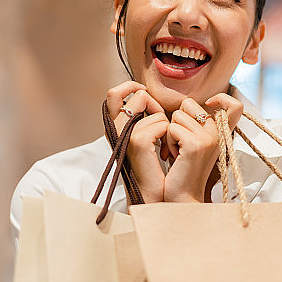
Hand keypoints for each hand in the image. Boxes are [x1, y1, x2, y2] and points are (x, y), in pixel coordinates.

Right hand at [106, 81, 167, 202]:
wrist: (151, 193)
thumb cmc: (151, 166)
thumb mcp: (142, 137)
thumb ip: (139, 117)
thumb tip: (146, 95)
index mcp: (113, 125)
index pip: (114, 93)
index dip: (132, 87)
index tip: (145, 94)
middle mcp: (114, 127)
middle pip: (137, 95)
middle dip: (154, 104)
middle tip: (160, 121)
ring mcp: (124, 133)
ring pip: (155, 112)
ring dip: (166, 125)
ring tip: (162, 144)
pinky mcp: (137, 141)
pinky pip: (162, 124)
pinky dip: (168, 136)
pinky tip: (165, 152)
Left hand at [163, 94, 243, 202]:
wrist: (183, 197)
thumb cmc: (182, 169)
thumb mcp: (194, 143)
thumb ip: (196, 124)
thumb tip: (186, 104)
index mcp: (221, 133)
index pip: (235, 105)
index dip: (223, 98)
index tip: (209, 104)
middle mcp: (219, 134)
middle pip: (189, 104)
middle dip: (177, 119)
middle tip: (179, 142)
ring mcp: (209, 138)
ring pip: (177, 115)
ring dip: (170, 132)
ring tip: (177, 151)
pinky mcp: (195, 145)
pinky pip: (172, 128)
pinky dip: (168, 141)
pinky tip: (174, 156)